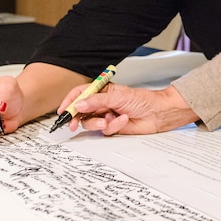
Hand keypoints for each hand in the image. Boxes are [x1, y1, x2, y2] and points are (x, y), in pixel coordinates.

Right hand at [58, 84, 198, 135]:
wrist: (158, 113)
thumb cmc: (143, 100)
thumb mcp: (118, 96)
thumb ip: (97, 101)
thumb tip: (79, 104)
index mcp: (103, 91)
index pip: (81, 93)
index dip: (70, 101)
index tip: (63, 110)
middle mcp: (102, 103)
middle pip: (81, 110)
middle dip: (76, 117)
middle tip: (73, 122)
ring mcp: (107, 115)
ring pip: (90, 122)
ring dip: (96, 122)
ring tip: (107, 120)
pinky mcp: (113, 127)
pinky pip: (105, 129)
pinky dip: (113, 126)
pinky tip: (122, 120)